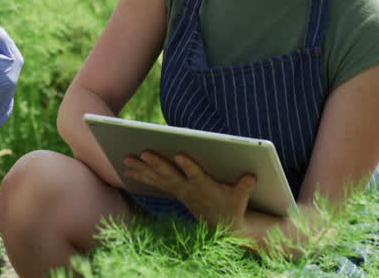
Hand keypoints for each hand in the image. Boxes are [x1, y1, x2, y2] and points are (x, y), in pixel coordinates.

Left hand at [124, 150, 256, 227]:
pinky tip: (128, 169)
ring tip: (126, 159)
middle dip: (156, 164)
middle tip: (143, 152)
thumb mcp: (241, 197)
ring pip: (157, 178)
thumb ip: (244, 186)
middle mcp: (188, 189)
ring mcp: (178, 191)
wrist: (221, 226)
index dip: (188, 166)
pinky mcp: (174, 191)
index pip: (196, 175)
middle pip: (170, 175)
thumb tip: (252, 176)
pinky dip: (141, 176)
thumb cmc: (233, 205)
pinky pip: (154, 183)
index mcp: (205, 187)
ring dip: (142, 169)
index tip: (179, 154)